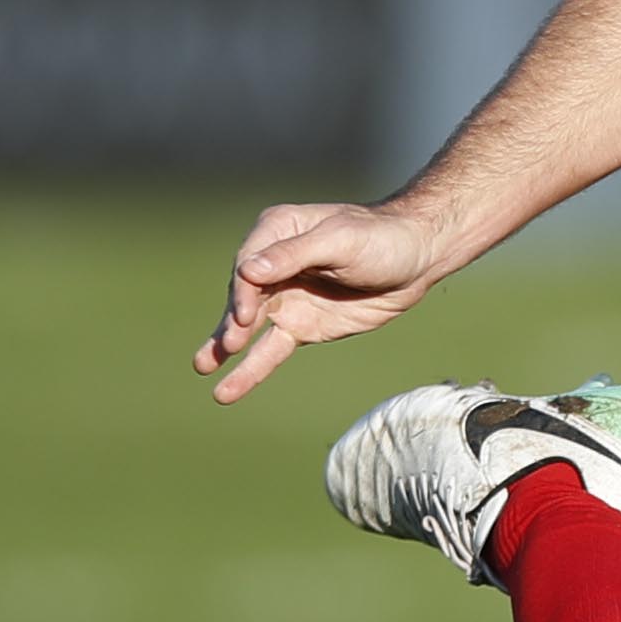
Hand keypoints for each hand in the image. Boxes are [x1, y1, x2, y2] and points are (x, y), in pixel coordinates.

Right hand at [196, 200, 453, 401]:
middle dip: (233, 323)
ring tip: (202, 367)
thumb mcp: (340, 240)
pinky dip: (251, 370)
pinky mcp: (301, 326)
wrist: (418, 258)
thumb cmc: (380, 238)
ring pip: (248, 327)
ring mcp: (285, 298)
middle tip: (228, 344)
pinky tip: (227, 390)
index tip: (244, 316)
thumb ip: (295, 254)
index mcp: (276, 232)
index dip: (243, 292)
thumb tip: (248, 270)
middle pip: (243, 297)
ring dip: (225, 347)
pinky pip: (271, 350)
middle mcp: (273, 265)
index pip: (248, 266)